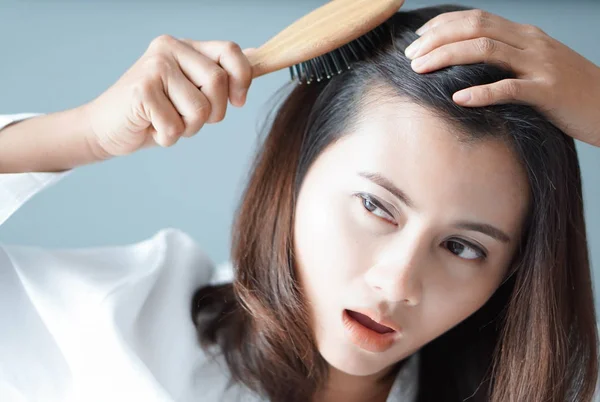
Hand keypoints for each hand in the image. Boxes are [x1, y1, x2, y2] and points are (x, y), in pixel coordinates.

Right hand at [83, 35, 252, 157]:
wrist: (106, 128)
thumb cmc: (153, 112)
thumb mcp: (191, 90)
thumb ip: (220, 73)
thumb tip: (257, 55)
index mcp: (186, 47)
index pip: (230, 51)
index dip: (242, 79)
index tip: (237, 102)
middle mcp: (169, 49)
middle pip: (219, 83)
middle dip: (212, 113)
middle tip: (186, 117)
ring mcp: (153, 67)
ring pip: (201, 109)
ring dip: (187, 128)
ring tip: (165, 121)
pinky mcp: (141, 91)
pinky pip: (176, 127)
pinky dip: (167, 137)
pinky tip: (150, 127)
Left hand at [404, 9, 599, 146]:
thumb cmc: (567, 89)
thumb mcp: (536, 63)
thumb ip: (506, 57)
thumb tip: (467, 60)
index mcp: (524, 34)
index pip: (476, 18)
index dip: (442, 25)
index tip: (417, 40)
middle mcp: (530, 42)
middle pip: (475, 28)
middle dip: (437, 39)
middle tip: (411, 57)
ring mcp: (539, 65)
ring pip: (486, 50)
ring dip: (447, 57)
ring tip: (421, 70)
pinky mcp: (547, 92)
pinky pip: (509, 89)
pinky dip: (481, 92)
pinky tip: (457, 98)